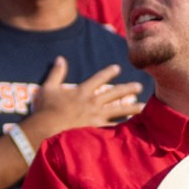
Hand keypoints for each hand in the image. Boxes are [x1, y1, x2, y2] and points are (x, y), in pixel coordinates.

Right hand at [21, 57, 143, 139]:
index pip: (99, 79)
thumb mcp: (48, 88)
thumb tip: (60, 58)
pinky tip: (131, 127)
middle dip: (127, 88)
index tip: (118, 68)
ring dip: (131, 107)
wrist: (46, 130)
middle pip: (114, 93)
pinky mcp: (95, 131)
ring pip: (118, 110)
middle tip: (138, 86)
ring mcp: (95, 117)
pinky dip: (122, 127)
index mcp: (82, 92)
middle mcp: (92, 103)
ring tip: (142, 106)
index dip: (109, 72)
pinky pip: (112, 128)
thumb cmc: (45, 110)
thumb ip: (56, 73)